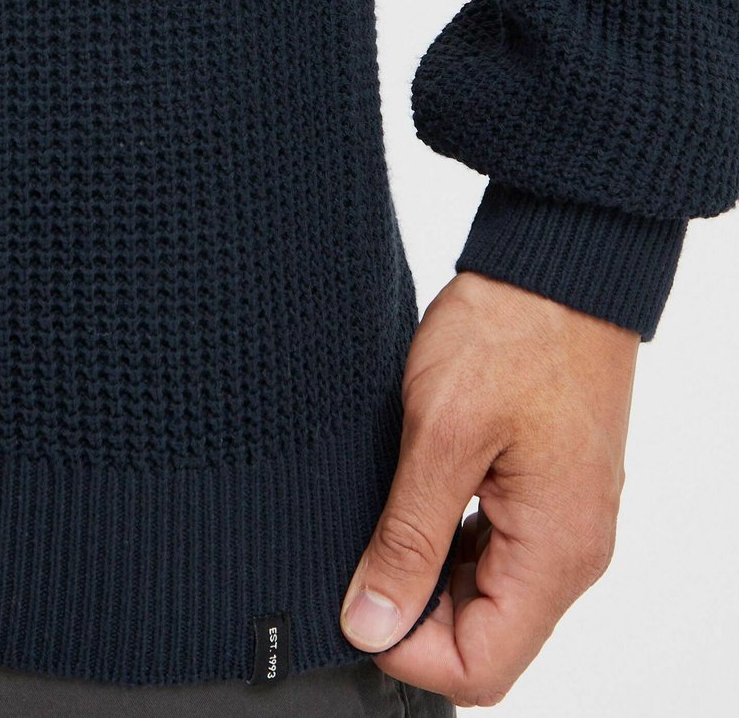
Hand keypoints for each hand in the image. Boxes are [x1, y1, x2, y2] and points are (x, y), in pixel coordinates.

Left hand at [338, 270, 639, 706]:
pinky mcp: (549, 490)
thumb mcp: (440, 433)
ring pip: (486, 592)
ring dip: (427, 570)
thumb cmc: (512, 331)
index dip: (407, 651)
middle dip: (413, 611)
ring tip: (384, 509)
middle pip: (484, 636)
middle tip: (361, 546)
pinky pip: (497, 547)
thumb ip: (407, 538)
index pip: (481, 666)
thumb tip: (371, 624)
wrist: (558, 262)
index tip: (356, 600)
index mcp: (556, 551)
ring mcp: (564, 519)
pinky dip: (449, 536)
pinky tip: (413, 493)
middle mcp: (572, 550)